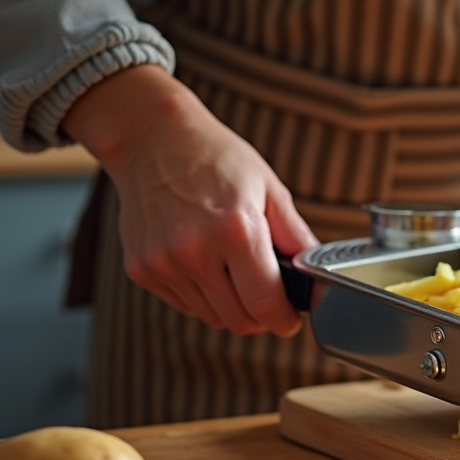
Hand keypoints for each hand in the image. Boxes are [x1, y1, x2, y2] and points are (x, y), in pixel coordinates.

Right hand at [63, 65, 318, 335]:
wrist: (151, 138)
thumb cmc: (216, 159)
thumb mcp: (269, 189)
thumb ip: (297, 238)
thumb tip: (318, 279)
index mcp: (235, 229)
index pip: (265, 305)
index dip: (285, 320)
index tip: (291, 318)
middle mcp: (194, 250)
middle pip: (239, 321)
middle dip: (262, 316)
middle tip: (269, 294)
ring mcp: (163, 263)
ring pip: (212, 317)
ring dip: (232, 306)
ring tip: (234, 269)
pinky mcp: (141, 269)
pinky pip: (185, 305)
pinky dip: (203, 295)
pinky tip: (206, 262)